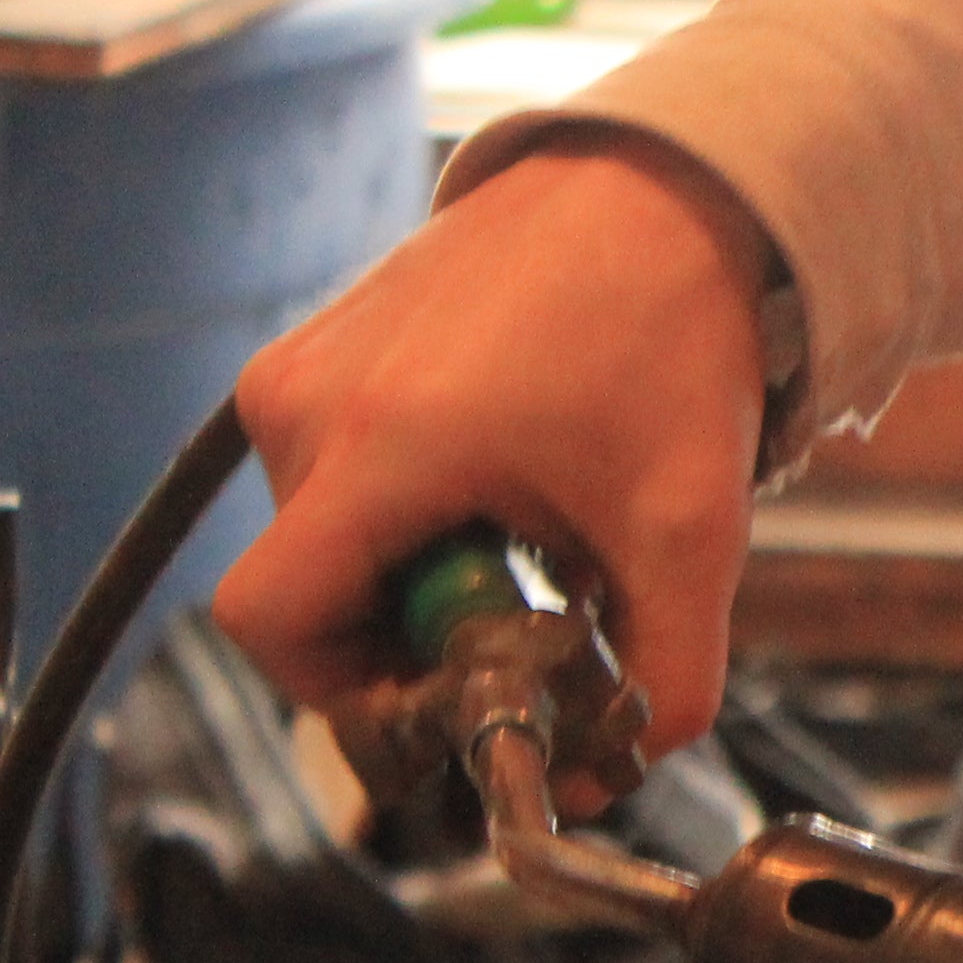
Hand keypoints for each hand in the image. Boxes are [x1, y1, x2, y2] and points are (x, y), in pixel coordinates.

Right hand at [213, 130, 780, 754]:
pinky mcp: (321, 344)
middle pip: (312, 591)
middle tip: (529, 622)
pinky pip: (337, 474)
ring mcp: (301, 364)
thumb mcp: (690, 529)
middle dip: (412, 637)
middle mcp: (304, 402)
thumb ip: (667, 675)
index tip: (438, 702)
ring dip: (422, 571)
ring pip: (328, 537)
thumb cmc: (669, 336)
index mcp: (374, 447)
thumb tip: (623, 773)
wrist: (665, 190)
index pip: (271, 623)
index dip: (342, 698)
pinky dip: (414, 513)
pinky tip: (512, 484)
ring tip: (535, 535)